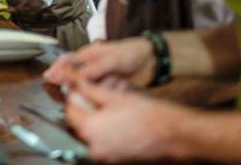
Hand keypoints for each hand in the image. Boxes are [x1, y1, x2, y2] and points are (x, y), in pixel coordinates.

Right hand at [43, 38, 154, 88]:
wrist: (151, 60)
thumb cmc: (129, 52)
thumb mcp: (110, 58)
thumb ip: (93, 68)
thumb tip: (77, 78)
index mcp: (86, 55)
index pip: (66, 61)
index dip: (56, 70)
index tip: (48, 79)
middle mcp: (90, 67)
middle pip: (76, 79)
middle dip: (80, 85)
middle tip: (88, 88)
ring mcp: (99, 78)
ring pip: (91, 89)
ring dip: (103, 88)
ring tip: (117, 81)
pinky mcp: (108, 87)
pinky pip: (103, 95)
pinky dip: (112, 91)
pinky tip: (122, 84)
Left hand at [66, 82, 187, 161]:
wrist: (170, 133)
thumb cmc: (147, 115)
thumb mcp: (114, 96)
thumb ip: (89, 90)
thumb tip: (75, 82)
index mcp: (90, 129)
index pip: (70, 110)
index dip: (75, 96)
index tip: (80, 88)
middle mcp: (94, 145)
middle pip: (78, 122)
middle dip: (84, 107)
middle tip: (96, 95)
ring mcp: (104, 154)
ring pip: (90, 131)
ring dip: (93, 118)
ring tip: (109, 106)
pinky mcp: (113, 157)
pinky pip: (101, 140)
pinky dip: (103, 129)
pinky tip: (116, 118)